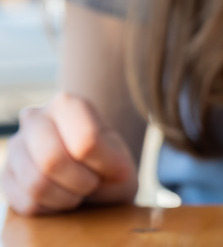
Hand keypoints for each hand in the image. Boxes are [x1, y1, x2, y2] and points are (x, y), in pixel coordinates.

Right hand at [1, 93, 137, 215]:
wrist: (91, 174)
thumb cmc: (108, 164)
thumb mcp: (122, 161)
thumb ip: (117, 165)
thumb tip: (114, 172)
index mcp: (67, 104)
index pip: (86, 141)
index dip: (106, 165)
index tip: (118, 171)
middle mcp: (34, 118)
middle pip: (53, 161)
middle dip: (82, 182)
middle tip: (94, 183)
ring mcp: (15, 146)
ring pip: (36, 184)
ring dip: (67, 198)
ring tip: (79, 191)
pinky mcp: (6, 176)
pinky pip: (27, 203)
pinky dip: (52, 209)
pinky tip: (62, 197)